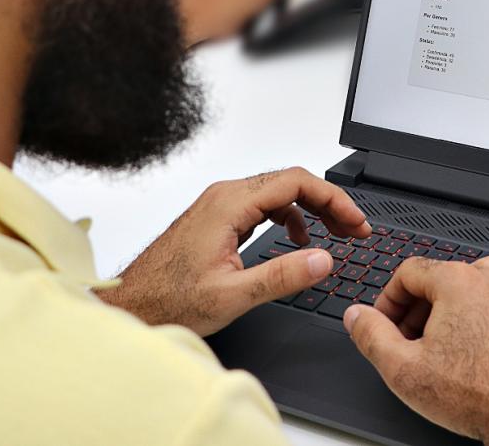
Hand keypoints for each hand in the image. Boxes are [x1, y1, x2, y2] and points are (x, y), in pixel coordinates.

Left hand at [96, 167, 370, 335]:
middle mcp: (225, 196)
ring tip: (334, 234)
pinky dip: (288, 216)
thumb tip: (323, 259)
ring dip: (311, 209)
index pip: (297, 182)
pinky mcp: (217, 216)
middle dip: (329, 203)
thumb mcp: (233, 295)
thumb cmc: (169, 300)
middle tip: (355, 229)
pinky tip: (297, 238)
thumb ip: (282, 276)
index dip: (335, 199)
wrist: (132, 305)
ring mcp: (219, 204)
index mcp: (230, 204)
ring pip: (278, 192)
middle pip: (291, 182)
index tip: (356, 222)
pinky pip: (262, 204)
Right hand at [343, 257, 488, 445]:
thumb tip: (357, 317)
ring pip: (476, 292)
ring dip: (454, 313)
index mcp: (459, 280)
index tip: (383, 322)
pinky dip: (488, 321)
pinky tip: (481, 353)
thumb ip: (371, 336)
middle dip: (419, 309)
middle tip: (408, 343)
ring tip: (445, 351)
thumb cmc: (480, 397)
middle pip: (443, 280)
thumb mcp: (403, 370)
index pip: (409, 272)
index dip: (388, 299)